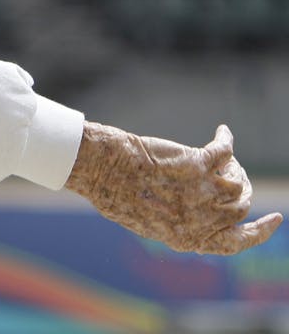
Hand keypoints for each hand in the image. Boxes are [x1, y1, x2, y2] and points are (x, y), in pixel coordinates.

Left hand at [65, 121, 281, 254]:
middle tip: (233, 173)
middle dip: (242, 190)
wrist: (103, 170)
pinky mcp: (197, 164)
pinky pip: (225, 151)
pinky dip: (225, 139)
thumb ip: (176, 220)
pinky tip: (223, 131)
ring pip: (237, 181)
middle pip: (241, 208)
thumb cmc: (115, 193)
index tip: (275, 219)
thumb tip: (195, 211)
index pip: (236, 243)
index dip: (260, 232)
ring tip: (222, 158)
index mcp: (187, 238)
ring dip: (234, 168)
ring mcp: (202, 192)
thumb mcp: (147, 220)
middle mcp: (201, 220)